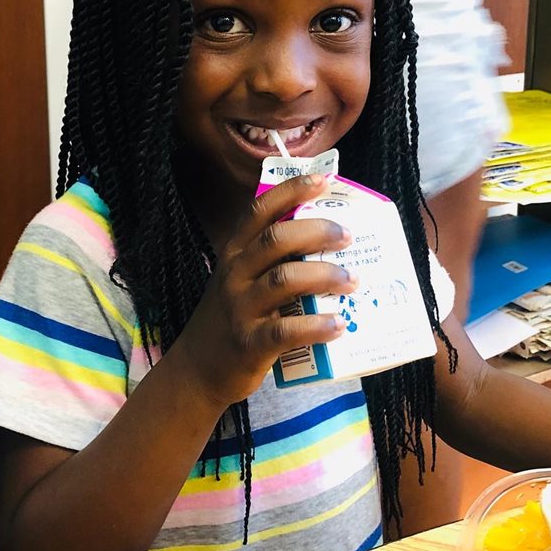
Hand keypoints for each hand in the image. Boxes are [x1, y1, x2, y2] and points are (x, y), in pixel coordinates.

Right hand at [177, 174, 355, 409]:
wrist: (197, 370)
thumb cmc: (232, 318)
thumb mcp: (240, 279)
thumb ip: (272, 259)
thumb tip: (327, 239)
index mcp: (235, 253)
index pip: (259, 211)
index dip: (291, 191)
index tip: (323, 180)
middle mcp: (235, 274)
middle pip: (275, 240)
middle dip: (316, 231)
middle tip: (347, 235)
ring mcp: (240, 309)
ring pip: (283, 280)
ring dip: (324, 276)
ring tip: (353, 280)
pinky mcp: (250, 344)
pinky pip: (286, 331)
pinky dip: (317, 326)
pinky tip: (339, 325)